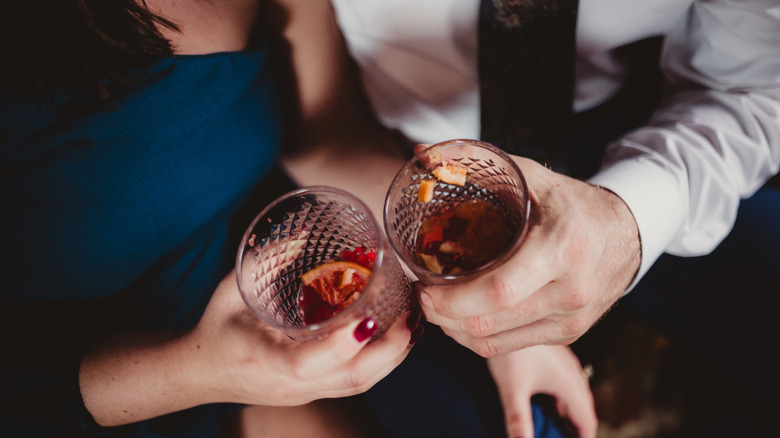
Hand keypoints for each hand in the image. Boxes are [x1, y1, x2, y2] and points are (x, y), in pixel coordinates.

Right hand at [183, 270, 414, 405]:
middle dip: (389, 350)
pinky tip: (395, 340)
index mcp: (263, 360)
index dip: (342, 346)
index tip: (371, 319)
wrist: (200, 372)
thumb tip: (306, 230)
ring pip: (359, 385)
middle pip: (350, 380)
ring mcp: (303, 393)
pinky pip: (354, 383)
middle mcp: (288, 385)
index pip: (307, 365)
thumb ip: (266, 259)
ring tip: (412, 324)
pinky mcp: (313, 391)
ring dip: (392, 357)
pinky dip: (381, 363)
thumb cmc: (216, 327)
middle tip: (409, 316)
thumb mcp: (230, 288)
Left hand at [417, 156, 639, 355]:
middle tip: (423, 295)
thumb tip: (421, 154)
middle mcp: (571, 291)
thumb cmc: (571, 203)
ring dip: (455, 329)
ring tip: (438, 306)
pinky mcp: (568, 333)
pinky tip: (463, 319)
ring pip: (494, 342)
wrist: (627, 233)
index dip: (453, 298)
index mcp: (562, 249)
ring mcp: (571, 319)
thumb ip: (476, 166)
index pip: (499, 291)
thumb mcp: (531, 177)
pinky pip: (509, 346)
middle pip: (490, 323)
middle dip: (443, 315)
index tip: (424, 287)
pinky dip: (477, 337)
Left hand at [488, 345, 596, 437]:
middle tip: (555, 434)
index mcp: (570, 384)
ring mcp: (564, 364)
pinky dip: (557, 399)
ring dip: (564, 413)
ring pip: (571, 397)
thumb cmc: (511, 347)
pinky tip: (541, 400)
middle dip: (572, 428)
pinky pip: (563, 384)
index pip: (587, 422)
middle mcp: (572, 373)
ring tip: (550, 425)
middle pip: (581, 411)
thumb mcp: (512, 387)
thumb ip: (518, 418)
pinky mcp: (554, 357)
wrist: (507, 309)